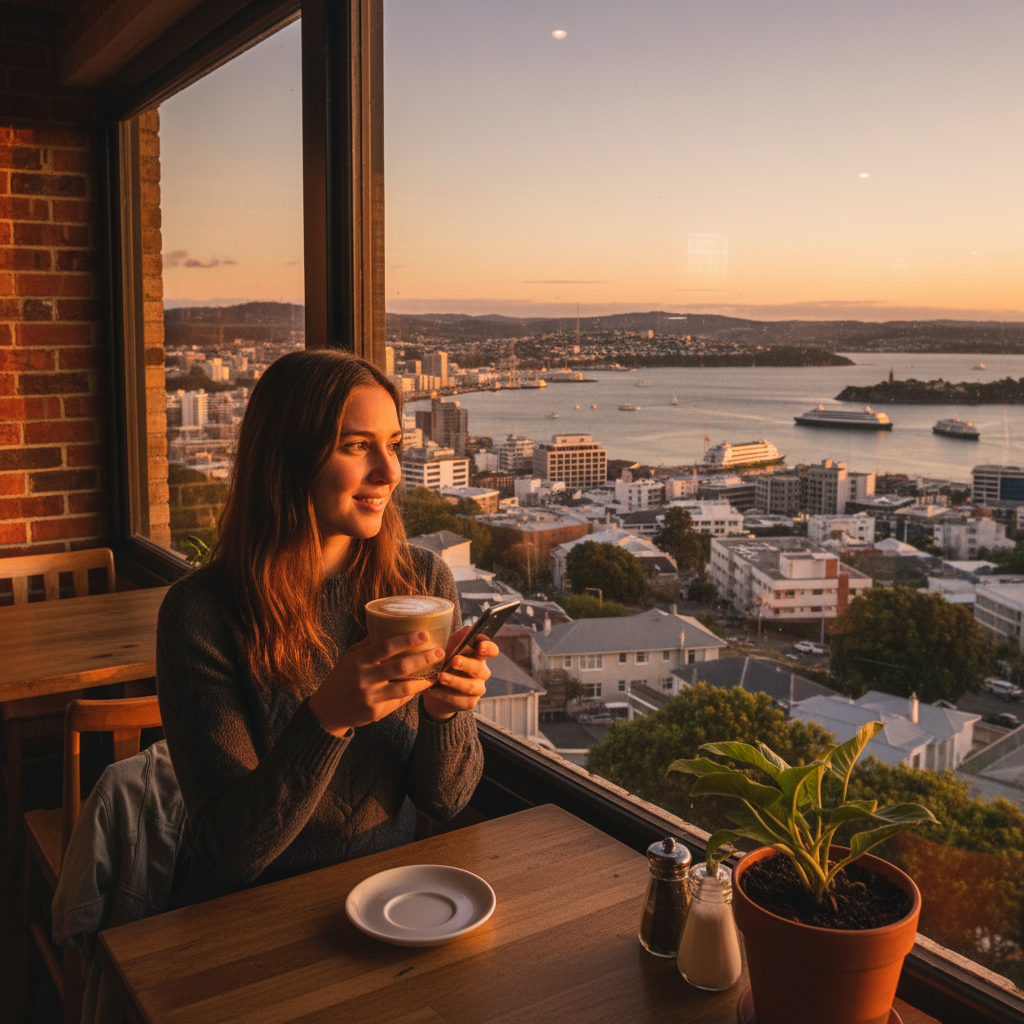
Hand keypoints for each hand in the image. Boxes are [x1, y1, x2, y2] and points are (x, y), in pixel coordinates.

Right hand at [308, 632, 443, 736]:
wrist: (327, 710)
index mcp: (359, 660)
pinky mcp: (375, 712)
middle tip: (440, 652)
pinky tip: (422, 686)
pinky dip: (412, 693)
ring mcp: (370, 697)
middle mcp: (364, 678)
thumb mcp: (350, 658)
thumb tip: (390, 626)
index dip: (407, 640)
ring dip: (424, 680)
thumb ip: (369, 645)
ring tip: (437, 672)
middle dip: (423, 659)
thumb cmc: (341, 678)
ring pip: (404, 688)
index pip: (386, 647)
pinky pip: (399, 701)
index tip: (424, 634)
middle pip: (400, 667)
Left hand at [422, 624, 497, 722]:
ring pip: (471, 685)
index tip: (480, 646)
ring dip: (455, 681)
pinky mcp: (469, 702)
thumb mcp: (448, 648)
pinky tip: (433, 690)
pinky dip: (445, 694)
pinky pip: (459, 699)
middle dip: (467, 664)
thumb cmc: (444, 661)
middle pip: (479, 668)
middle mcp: (482, 671)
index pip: (491, 650)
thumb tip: (469, 629)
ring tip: (441, 677)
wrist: (435, 688)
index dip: (488, 648)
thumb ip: (458, 639)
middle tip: (454, 660)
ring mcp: (478, 688)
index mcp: (479, 655)